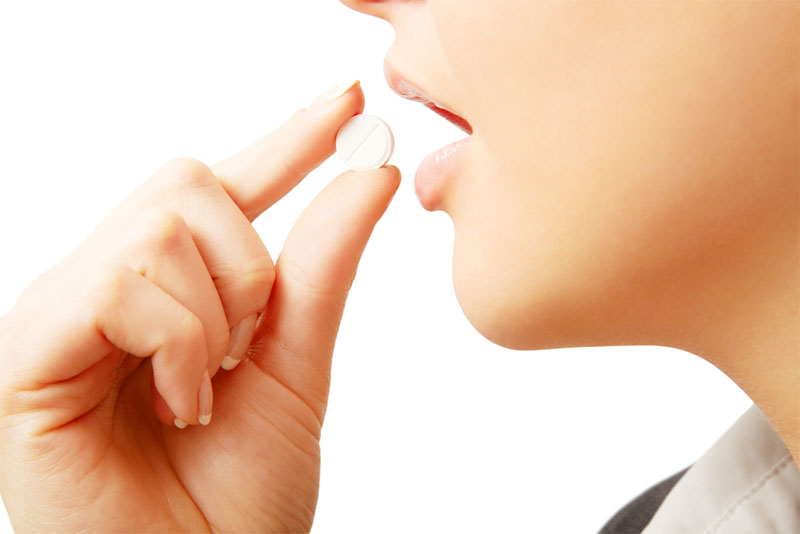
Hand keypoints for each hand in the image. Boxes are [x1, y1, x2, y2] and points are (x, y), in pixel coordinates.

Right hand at [0, 81, 399, 531]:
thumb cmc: (236, 499)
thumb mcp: (297, 368)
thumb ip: (322, 268)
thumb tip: (370, 171)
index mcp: (164, 289)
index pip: (223, 187)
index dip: (287, 140)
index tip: (348, 103)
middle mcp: (104, 285)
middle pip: (185, 183)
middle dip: (247, 262)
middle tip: (244, 347)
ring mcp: (59, 313)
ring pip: (158, 227)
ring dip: (214, 316)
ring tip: (203, 393)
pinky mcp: (27, 351)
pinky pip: (118, 283)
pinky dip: (177, 342)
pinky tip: (179, 403)